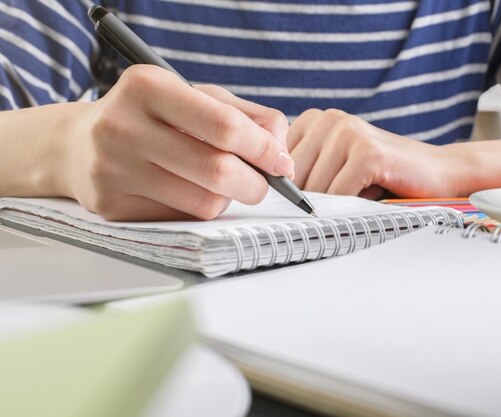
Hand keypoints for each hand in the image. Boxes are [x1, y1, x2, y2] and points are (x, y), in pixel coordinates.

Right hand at [63, 65, 292, 220]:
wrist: (80, 144)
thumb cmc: (154, 117)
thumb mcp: (198, 99)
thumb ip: (249, 117)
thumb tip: (283, 154)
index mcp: (147, 87)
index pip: (224, 126)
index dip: (263, 149)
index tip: (282, 163)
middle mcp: (122, 126)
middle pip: (217, 170)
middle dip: (255, 184)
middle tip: (263, 184)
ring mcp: (112, 169)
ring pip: (202, 202)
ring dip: (227, 198)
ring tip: (222, 185)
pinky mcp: (111, 206)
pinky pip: (181, 219)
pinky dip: (199, 210)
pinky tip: (189, 193)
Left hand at [287, 109, 455, 198]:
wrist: (437, 173)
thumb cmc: (383, 177)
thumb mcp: (335, 168)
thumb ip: (304, 173)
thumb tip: (265, 195)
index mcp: (314, 120)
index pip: (276, 164)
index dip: (287, 190)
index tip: (302, 203)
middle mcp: (328, 119)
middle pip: (294, 178)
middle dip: (309, 200)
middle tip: (335, 207)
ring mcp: (348, 132)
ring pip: (315, 188)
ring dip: (333, 205)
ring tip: (356, 199)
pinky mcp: (367, 151)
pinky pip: (339, 194)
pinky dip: (349, 207)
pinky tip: (368, 200)